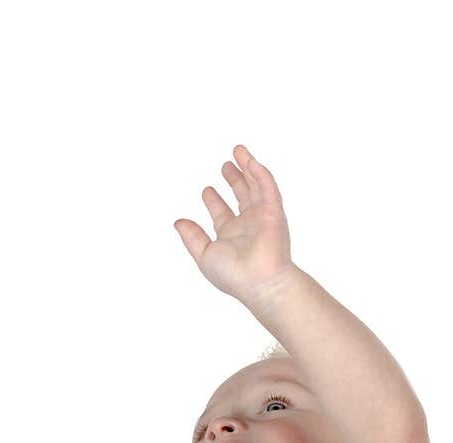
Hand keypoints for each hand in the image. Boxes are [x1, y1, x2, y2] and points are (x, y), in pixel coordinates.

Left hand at [173, 145, 292, 301]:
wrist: (259, 281)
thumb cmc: (234, 274)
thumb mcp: (204, 255)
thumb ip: (191, 237)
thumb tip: (178, 222)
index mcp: (231, 236)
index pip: (222, 214)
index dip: (214, 201)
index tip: (207, 190)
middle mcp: (248, 225)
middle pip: (240, 197)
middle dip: (233, 181)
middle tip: (225, 165)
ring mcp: (262, 218)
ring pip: (255, 187)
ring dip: (247, 168)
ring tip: (238, 151)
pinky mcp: (274, 212)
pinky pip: (267, 186)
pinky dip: (259, 172)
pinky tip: (249, 160)